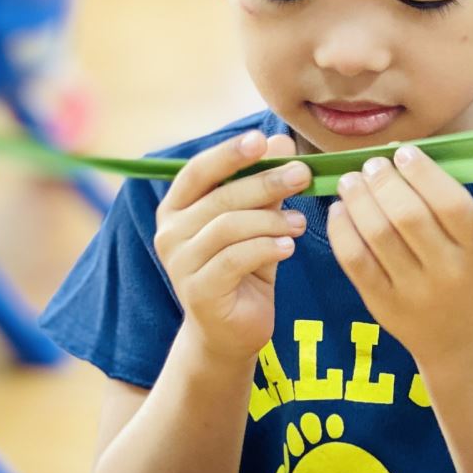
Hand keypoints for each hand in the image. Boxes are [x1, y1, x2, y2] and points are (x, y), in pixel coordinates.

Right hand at [154, 130, 310, 363]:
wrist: (231, 332)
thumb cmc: (244, 269)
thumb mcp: (256, 223)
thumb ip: (264, 187)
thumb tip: (281, 142)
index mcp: (178, 207)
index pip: (198, 170)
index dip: (229, 153)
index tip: (263, 140)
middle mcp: (170, 232)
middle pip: (220, 197)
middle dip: (265, 182)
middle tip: (302, 175)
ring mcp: (180, 263)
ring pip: (228, 226)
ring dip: (271, 219)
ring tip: (300, 223)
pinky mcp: (198, 290)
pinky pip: (235, 259)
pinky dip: (266, 248)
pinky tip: (288, 247)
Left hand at [327, 145, 472, 367]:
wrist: (458, 334)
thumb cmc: (462, 268)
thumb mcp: (469, 238)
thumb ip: (439, 198)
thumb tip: (394, 151)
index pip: (452, 205)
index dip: (424, 173)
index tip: (403, 153)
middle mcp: (448, 272)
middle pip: (409, 216)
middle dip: (383, 182)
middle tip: (371, 165)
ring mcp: (413, 291)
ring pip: (377, 235)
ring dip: (358, 199)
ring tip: (350, 181)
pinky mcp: (382, 305)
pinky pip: (354, 260)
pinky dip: (341, 228)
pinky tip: (339, 209)